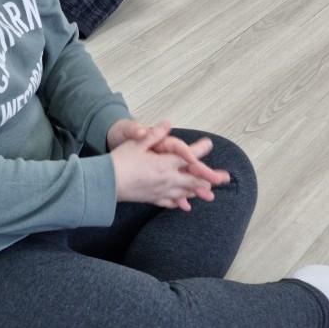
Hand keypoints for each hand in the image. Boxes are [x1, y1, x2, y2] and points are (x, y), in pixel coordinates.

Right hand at [108, 121, 227, 210]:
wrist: (105, 185)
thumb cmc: (119, 162)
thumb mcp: (136, 143)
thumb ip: (154, 134)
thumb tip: (168, 123)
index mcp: (164, 164)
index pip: (188, 156)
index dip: (200, 150)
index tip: (209, 144)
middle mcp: (167, 180)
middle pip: (193, 180)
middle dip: (210, 178)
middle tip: (224, 178)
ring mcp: (161, 192)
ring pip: (185, 193)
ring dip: (198, 191)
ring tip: (210, 193)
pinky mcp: (152, 199)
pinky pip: (170, 203)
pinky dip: (179, 202)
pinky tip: (183, 204)